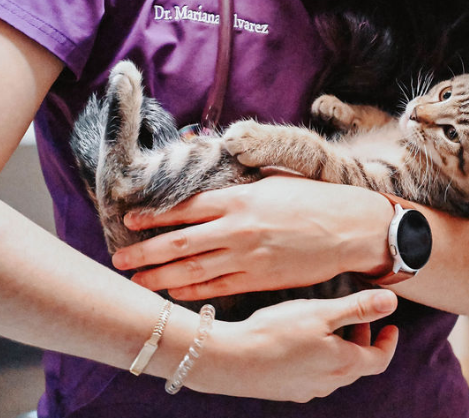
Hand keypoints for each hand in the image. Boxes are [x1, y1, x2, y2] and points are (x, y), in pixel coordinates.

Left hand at [112, 175, 393, 299]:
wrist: (348, 228)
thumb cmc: (312, 198)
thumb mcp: (272, 180)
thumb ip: (239, 182)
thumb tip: (212, 175)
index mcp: (239, 198)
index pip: (185, 208)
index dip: (154, 216)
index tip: (131, 220)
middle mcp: (237, 229)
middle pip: (179, 244)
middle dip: (146, 252)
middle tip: (121, 259)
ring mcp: (247, 258)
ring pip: (192, 271)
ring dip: (160, 277)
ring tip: (137, 281)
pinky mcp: (259, 280)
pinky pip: (217, 289)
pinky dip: (192, 292)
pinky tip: (174, 292)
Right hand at [189, 289, 398, 401]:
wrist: (233, 359)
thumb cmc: (278, 332)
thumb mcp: (322, 312)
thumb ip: (358, 308)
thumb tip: (391, 301)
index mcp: (344, 364)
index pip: (379, 360)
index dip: (388, 342)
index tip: (391, 326)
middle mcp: (329, 382)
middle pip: (357, 364)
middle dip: (362, 340)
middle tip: (358, 318)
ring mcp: (307, 389)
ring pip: (334, 369)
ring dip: (340, 347)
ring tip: (328, 323)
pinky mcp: (287, 389)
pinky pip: (313, 373)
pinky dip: (320, 356)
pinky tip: (301, 339)